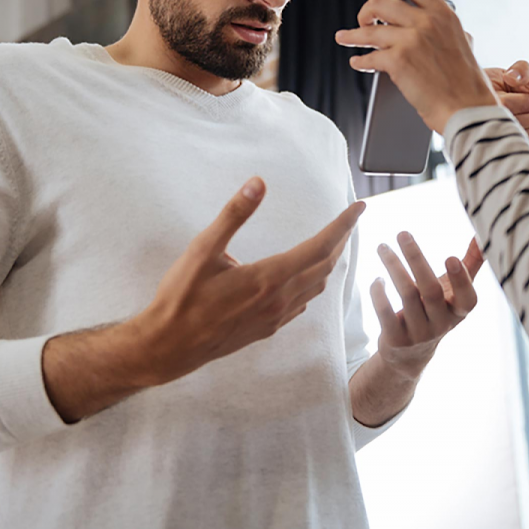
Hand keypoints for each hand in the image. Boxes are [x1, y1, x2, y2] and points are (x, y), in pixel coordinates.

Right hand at [136, 178, 364, 385]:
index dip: (343, 224)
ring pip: (317, 286)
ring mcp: (275, 318)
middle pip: (325, 266)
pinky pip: (302, 303)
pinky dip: (313, 283)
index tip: (359, 207)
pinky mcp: (267, 329)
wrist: (169, 346)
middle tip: (349, 218)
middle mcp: (279, 299)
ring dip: (330, 262)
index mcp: (269, 277)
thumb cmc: (182, 297)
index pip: (320, 246)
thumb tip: (258, 183)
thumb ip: (234, 215)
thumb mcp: (203, 249)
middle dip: (341, 239)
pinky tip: (306, 277)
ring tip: (334, 243)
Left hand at [334, 0, 497, 133]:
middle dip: (367, 10)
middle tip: (366, 21)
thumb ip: (444, 29)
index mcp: (443, 14)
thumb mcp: (462, 43)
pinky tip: (358, 62)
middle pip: (381, 0)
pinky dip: (360, 61)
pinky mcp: (399, 61)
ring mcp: (411, 40)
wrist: (469, 110)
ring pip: (368, 29)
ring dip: (353, 35)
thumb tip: (430, 24)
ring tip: (345, 38)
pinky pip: (369, 56)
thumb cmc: (467, 85)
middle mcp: (426, 21)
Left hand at [369, 235, 483, 379]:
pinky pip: (385, 313)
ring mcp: (418, 333)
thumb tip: (483, 234)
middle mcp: (441, 324)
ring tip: (382, 247)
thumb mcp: (455, 292)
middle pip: (430, 290)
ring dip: (393, 267)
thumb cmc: (436, 311)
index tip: (451, 257)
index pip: (467, 299)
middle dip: (416, 260)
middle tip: (402, 233)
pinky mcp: (395, 339)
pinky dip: (379, 293)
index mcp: (458, 311)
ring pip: (407, 295)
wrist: (410, 355)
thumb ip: (470, 264)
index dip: (461, 280)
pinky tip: (378, 278)